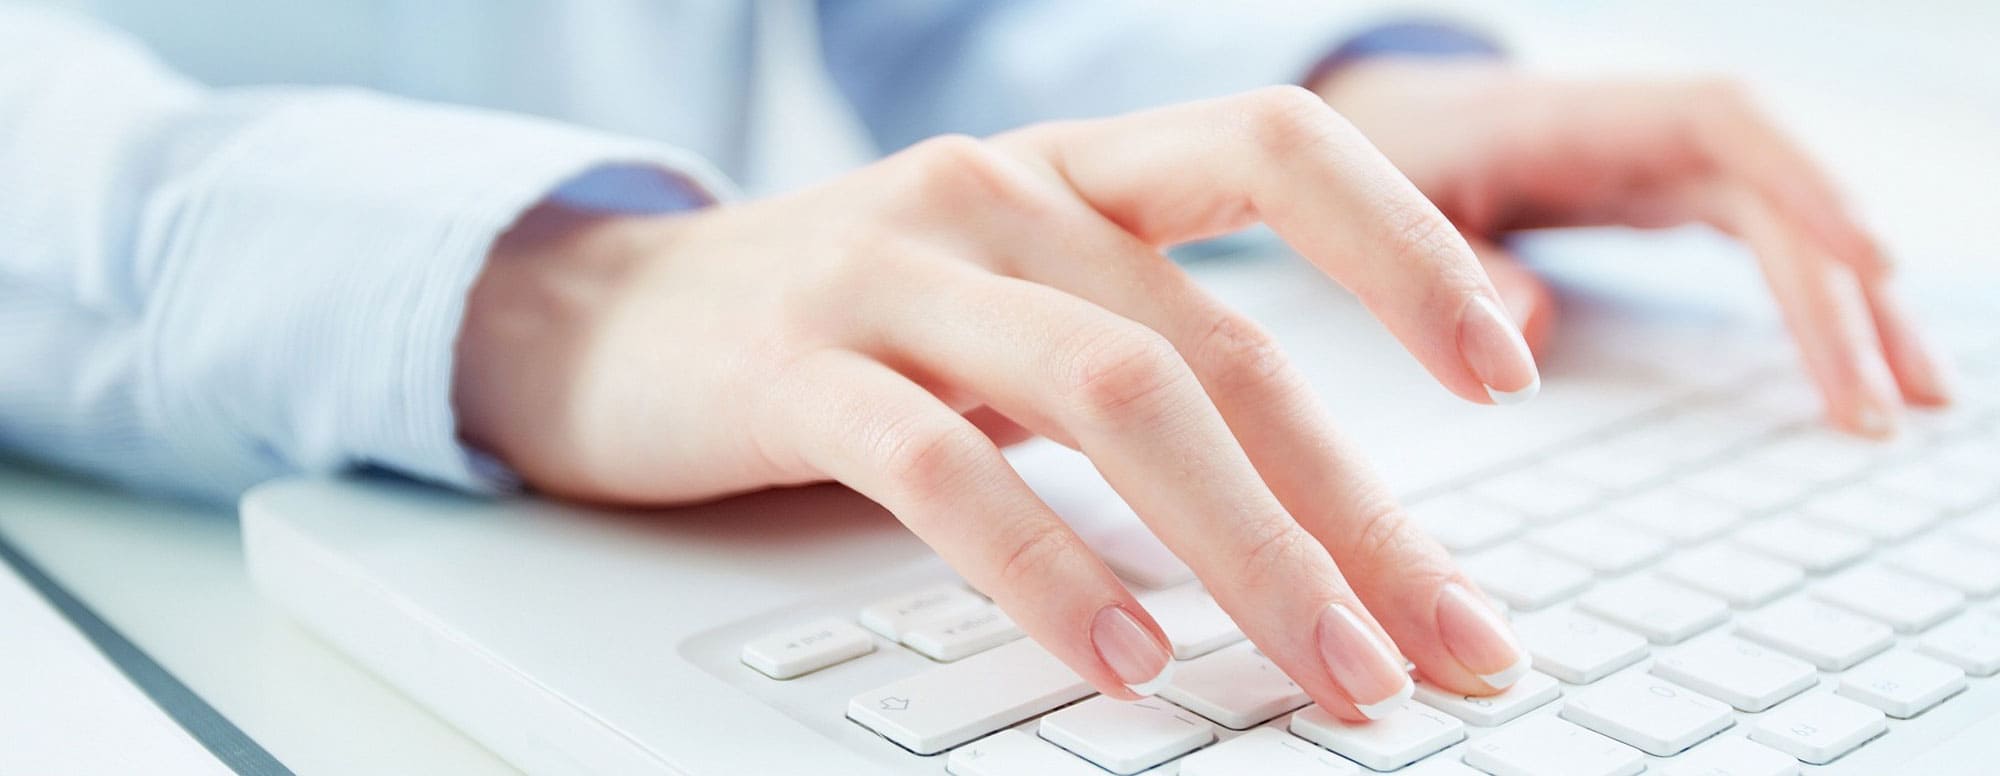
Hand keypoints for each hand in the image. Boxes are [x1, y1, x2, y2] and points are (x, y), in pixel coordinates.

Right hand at [454, 87, 1537, 719]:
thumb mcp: (1002, 301)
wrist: (596, 316)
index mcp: (1068, 170)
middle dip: (1355, 509)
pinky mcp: (795, 366)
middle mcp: (995, 195)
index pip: (1275, 149)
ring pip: (1111, 396)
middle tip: (1444, 642)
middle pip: (1220, 344)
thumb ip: (1137, 360)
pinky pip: (944, 468)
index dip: (1406, 246)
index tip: (1510, 372)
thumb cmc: (836, 322)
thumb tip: (1312, 506)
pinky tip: (1117, 654)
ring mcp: (891, 271)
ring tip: (1326, 671)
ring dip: (1244, 550)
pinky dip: (1047, 568)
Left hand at [1316, 61, 1953, 436]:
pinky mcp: (1672, 200)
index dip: (1804, 182)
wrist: (1392, 116)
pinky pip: (1765, 244)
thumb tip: (1517, 343)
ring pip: (1789, 226)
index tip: (1867, 260)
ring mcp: (1669, 167)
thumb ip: (1442, 265)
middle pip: (1777, 199)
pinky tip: (1854, 367)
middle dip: (1840, 295)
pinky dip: (1812, 304)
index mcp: (1586, 117)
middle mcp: (1648, 134)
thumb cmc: (1396, 153)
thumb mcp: (1386, 205)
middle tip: (1883, 405)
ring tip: (1915, 403)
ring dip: (1855, 309)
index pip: (1725, 123)